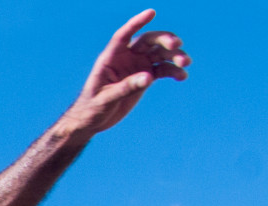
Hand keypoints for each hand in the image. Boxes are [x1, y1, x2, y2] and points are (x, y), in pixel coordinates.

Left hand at [63, 10, 189, 136]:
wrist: (93, 120)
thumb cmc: (92, 107)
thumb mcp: (106, 98)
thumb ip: (126, 87)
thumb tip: (149, 78)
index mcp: (111, 57)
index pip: (124, 35)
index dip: (137, 23)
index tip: (152, 12)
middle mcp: (127, 58)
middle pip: (148, 41)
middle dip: (164, 40)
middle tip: (176, 46)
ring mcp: (138, 66)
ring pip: (160, 54)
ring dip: (174, 56)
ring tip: (185, 63)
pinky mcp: (146, 77)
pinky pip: (163, 70)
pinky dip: (174, 71)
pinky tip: (182, 76)